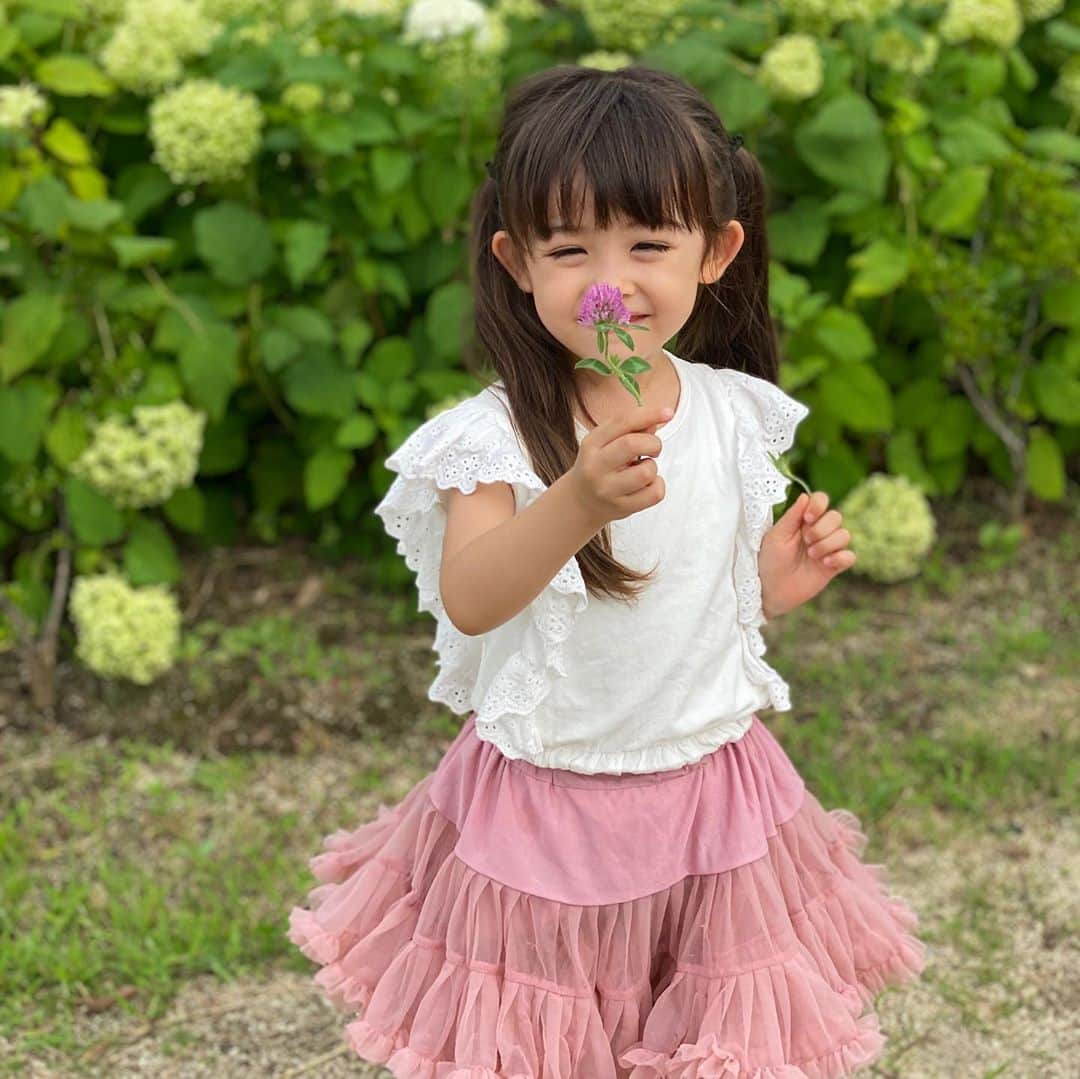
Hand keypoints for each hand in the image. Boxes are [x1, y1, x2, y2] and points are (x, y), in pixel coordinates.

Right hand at [566, 404, 670, 526]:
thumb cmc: (599, 466)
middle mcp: (596, 466)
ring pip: (647, 472)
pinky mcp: (622, 507)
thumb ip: (630, 429)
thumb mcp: (605, 443)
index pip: (622, 422)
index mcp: (592, 444)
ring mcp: (608, 489)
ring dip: (652, 467)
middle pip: (633, 444)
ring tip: (643, 470)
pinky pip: (655, 493)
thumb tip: (656, 420)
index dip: (649, 414)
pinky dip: (657, 485)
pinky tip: (646, 485)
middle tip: (652, 449)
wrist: (580, 502)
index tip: (668, 412)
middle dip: (653, 443)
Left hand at [757, 490, 855, 619]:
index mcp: (803, 520)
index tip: (808, 518)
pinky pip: (850, 556)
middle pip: (836, 516)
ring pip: (845, 535)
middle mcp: (818, 531)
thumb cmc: (769, 561)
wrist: (770, 590)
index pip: (821, 500)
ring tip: (811, 555)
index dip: (819, 505)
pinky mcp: (834, 566)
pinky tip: (825, 563)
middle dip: (822, 528)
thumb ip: (792, 516)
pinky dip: (840, 557)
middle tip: (806, 541)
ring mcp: (828, 548)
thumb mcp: (776, 536)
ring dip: (828, 544)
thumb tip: (805, 495)